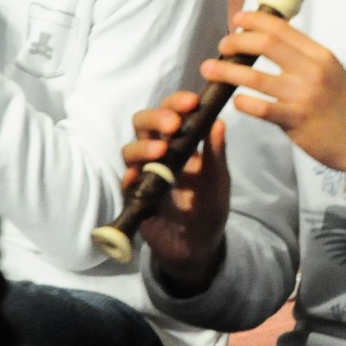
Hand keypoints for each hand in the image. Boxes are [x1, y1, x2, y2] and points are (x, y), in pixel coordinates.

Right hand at [121, 91, 229, 293]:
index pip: (171, 112)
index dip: (177, 103)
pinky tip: (137, 177)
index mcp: (179, 141)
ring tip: (161, 152)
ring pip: (129, 150)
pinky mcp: (134, 197)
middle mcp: (157, 152)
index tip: (193, 102)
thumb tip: (219, 122)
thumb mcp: (218, 178)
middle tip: (174, 124)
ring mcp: (142, 173)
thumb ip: (217, 153)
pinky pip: (125, 183)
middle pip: (143, 123)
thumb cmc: (210, 204)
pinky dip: (130, 177)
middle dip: (156, 118)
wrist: (199, 243)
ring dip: (143, 147)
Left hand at [206, 11, 345, 179]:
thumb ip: (305, 59)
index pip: (281, 28)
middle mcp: (312, 70)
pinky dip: (242, 103)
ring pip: (253, 76)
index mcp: (321, 54)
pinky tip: (235, 102)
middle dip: (235, 41)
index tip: (236, 19)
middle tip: (221, 46)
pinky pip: (260, 107)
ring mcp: (303, 95)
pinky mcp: (295, 120)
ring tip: (208, 70)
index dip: (254, 20)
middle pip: (265, 44)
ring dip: (225, 71)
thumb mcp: (332, 72)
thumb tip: (272, 42)